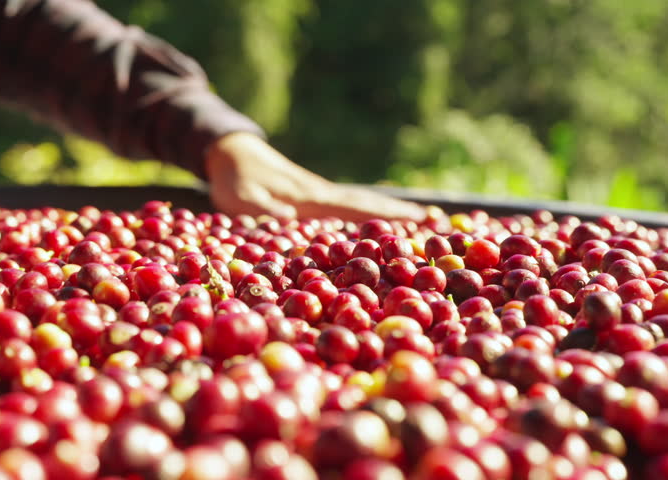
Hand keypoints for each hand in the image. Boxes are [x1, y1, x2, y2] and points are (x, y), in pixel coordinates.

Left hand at [204, 132, 426, 221]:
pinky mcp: (315, 195)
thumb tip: (289, 221)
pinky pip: (350, 204)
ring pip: (362, 202)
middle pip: (368, 204)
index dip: (384, 219)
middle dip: (399, 215)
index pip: (355, 210)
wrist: (231, 151)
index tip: (416, 226)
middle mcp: (323, 195)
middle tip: (436, 224)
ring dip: (391, 212)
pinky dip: (371, 210)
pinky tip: (382, 218)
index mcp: (311, 199)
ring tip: (423, 220)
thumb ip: (262, 208)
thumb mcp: (241, 197)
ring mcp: (321, 194)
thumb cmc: (235, 179)